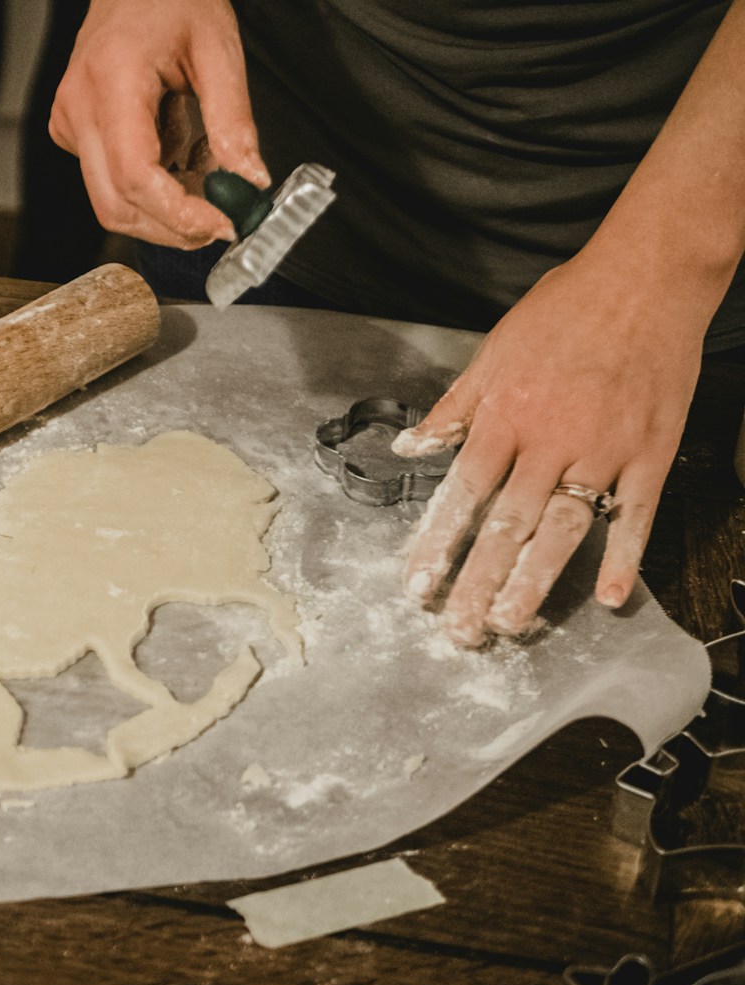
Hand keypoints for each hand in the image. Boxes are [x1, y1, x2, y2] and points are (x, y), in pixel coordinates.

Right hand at [48, 0, 267, 248]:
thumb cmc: (170, 0)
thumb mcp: (218, 49)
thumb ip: (233, 120)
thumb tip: (249, 180)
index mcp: (112, 80)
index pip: (135, 174)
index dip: (178, 213)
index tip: (221, 223)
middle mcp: (79, 107)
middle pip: (115, 204)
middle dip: (172, 226)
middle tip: (220, 218)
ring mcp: (70, 123)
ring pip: (111, 202)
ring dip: (164, 207)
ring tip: (202, 167)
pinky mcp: (72, 133)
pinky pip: (109, 182)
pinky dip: (152, 185)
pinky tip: (177, 149)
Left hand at [394, 255, 704, 645]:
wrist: (644, 278)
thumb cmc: (564, 310)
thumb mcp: (492, 352)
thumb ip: (452, 409)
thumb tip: (410, 446)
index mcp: (506, 416)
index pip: (463, 493)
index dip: (439, 542)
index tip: (419, 584)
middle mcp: (551, 440)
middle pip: (508, 525)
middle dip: (479, 581)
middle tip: (460, 629)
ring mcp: (605, 450)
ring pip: (564, 529)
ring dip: (537, 581)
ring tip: (513, 623)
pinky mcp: (651, 452)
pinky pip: (637, 514)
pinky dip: (626, 556)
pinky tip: (614, 597)